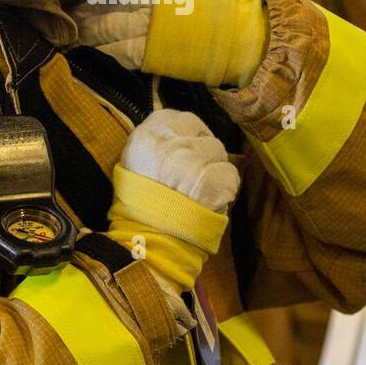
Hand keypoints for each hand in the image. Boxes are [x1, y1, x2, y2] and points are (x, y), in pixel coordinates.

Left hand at [72, 0, 267, 87]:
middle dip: (76, 14)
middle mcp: (147, 4)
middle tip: (54, 17)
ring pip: (104, 31)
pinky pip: (117, 52)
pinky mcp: (150, 55)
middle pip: (100, 8)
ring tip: (62, 35)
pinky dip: (99, 51)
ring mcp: (147, 30)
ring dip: (81, 34)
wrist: (238, 34)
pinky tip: (83, 50)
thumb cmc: (217, 5)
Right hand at [107, 110, 239, 293]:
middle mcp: (168, 144)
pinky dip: (225, 192)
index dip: (189, 134)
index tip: (189, 151)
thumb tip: (181, 131)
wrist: (146, 247)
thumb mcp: (135, 165)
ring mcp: (191, 162)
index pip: (178, 117)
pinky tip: (210, 205)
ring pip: (220, 154)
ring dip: (216, 174)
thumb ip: (157, 144)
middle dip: (206, 154)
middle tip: (197, 178)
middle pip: (204, 135)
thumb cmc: (140, 208)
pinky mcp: (212, 182)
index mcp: (145, 138)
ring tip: (200, 196)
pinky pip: (230, 177)